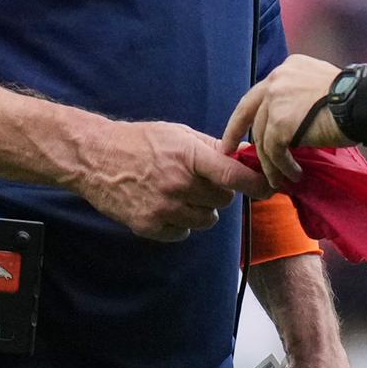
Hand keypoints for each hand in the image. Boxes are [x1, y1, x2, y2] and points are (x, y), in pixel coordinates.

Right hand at [75, 120, 270, 240]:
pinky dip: (181, 223)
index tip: (270, 188)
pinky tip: (166, 206)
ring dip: (202, 209)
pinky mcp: (149, 227)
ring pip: (207, 219)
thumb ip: (213, 147)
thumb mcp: (179, 134)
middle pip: (223, 199)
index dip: (256, 184)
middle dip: (220, 191)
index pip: (233, 176)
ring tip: (182, 192)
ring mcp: (163, 209)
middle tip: (201, 180)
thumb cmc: (141, 141)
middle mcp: (179, 184)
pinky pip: (183, 233)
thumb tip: (246, 154)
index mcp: (189, 157)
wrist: (96, 159)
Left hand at [222, 56, 347, 189]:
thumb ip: (300, 96)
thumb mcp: (320, 86)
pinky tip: (293, 174)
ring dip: (270, 162)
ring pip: (263, 138)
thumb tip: (292, 120)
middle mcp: (276, 79)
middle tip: (230, 151)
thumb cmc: (354, 98)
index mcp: (287, 68)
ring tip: (279, 178)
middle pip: (249, 111)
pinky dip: (282, 168)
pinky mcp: (280, 124)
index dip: (248, 113)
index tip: (238, 128)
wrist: (363, 102)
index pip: (260, 93)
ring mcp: (276, 101)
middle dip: (236, 133)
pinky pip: (274, 152)